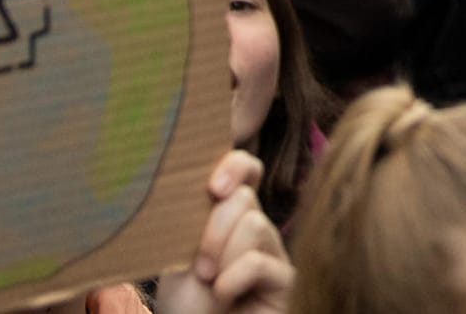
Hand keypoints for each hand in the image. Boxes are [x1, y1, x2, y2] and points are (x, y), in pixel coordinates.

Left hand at [155, 152, 291, 313]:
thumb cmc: (185, 305)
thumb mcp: (178, 252)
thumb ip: (193, 215)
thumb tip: (192, 173)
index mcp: (229, 216)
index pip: (246, 169)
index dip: (236, 166)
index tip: (214, 189)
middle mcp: (257, 229)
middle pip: (244, 198)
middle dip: (213, 233)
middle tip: (201, 270)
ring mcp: (274, 254)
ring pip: (254, 225)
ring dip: (222, 258)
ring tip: (213, 286)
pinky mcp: (287, 281)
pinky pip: (258, 261)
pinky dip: (233, 280)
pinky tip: (227, 298)